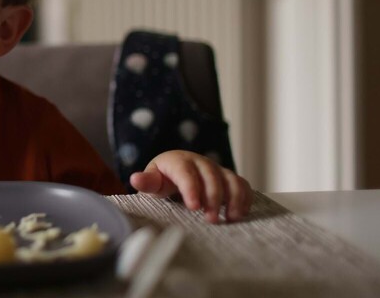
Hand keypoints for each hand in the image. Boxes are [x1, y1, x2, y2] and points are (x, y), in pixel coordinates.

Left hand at [129, 150, 252, 223]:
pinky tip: (241, 213)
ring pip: (230, 179)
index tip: (194, 207)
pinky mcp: (228, 177)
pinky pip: (241, 183)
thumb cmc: (163, 178)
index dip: (191, 189)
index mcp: (179, 162)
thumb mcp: (153, 181)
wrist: (176, 169)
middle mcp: (200, 162)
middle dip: (213, 198)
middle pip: (211, 177)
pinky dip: (245, 196)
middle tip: (211, 219)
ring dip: (234, 198)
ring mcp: (216, 169)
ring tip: (231, 218)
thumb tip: (134, 179)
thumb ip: (147, 182)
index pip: (186, 173)